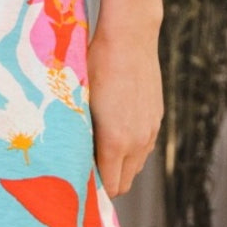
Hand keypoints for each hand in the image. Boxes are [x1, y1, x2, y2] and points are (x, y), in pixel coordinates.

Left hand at [87, 28, 162, 197]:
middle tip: (86, 166)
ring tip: (100, 147)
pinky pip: (145, 146)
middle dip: (107, 180)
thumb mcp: (80, 101)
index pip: (111, 187)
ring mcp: (151, 130)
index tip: (79, 178)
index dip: (94, 188)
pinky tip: (117, 129)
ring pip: (137, 165)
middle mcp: (138, 141)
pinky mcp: (157, 118)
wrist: (129, 38)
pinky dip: (132, 148)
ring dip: (121, 164)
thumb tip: (69, 155)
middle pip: (125, 183)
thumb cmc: (97, 65)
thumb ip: (79, 134)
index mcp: (116, 141)